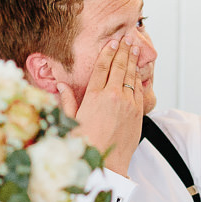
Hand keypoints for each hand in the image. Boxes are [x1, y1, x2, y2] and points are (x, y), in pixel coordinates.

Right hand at [57, 34, 143, 176]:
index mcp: (94, 96)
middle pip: (119, 66)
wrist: (106, 163)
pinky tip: (138, 70)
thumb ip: (67, 101)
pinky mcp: (138, 112)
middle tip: (127, 38)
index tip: (111, 42)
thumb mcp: (70, 121)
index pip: (101, 67)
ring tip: (134, 47)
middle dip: (123, 50)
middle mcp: (112, 96)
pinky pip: (139, 89)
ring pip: (131, 75)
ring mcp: (127, 103)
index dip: (107, 52)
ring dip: (133, 59)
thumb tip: (61, 85)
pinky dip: (138, 77)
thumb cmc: (85, 145)